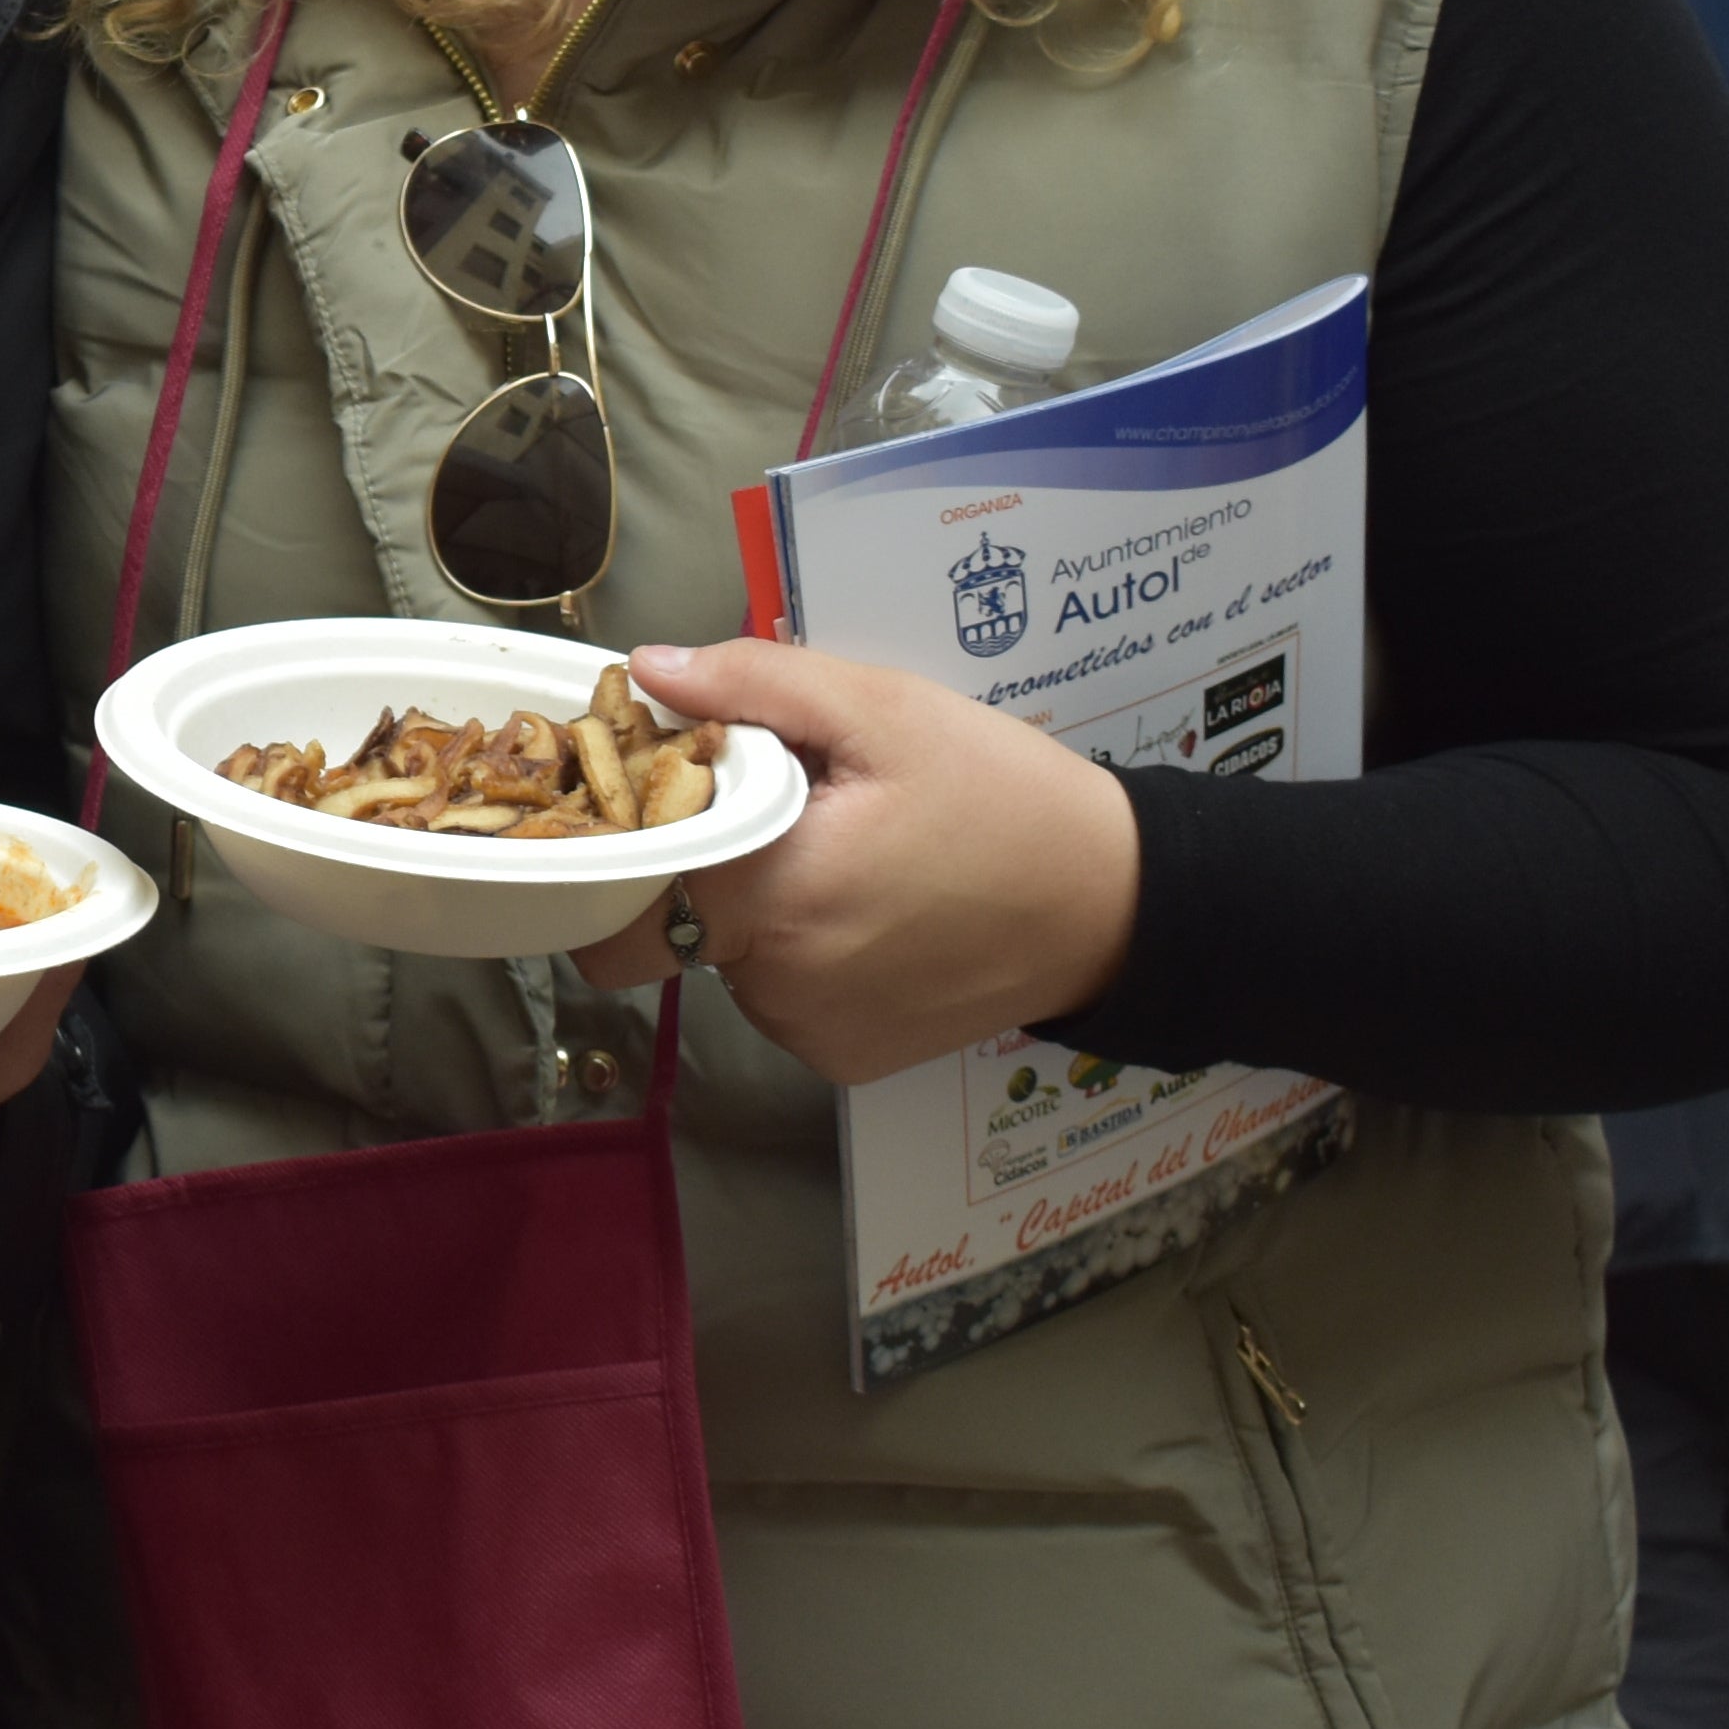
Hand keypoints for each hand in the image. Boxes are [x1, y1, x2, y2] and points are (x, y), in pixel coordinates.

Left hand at [568, 636, 1140, 1084]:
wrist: (1116, 906)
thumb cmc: (1004, 796)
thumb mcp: (886, 711)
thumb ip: (755, 687)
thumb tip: (647, 670)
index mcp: (768, 893)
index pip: (615, 894)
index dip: (612, 843)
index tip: (644, 797)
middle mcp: (773, 983)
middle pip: (667, 920)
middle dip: (694, 863)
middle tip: (769, 811)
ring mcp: (808, 1032)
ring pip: (722, 958)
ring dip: (754, 904)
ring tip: (840, 853)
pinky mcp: (845, 1059)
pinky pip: (780, 997)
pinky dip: (801, 952)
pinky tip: (869, 908)